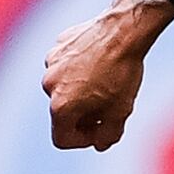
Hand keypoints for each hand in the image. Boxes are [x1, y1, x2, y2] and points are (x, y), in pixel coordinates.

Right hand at [41, 0, 173, 150]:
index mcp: (60, 106)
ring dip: (80, 90)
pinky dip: (79, 68)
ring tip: (105, 80)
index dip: (83, 140)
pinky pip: (66, 64)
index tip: (100, 130)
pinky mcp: (59, 45)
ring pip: (64, 86)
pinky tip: (100, 61)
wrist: (123, 30)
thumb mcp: (120, 112)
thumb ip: (107, 136)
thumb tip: (99, 143)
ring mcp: (52, 63)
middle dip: (83, 113)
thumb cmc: (122, 72)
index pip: (62, 138)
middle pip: (62, 111)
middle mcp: (49, 85)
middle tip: (107, 105)